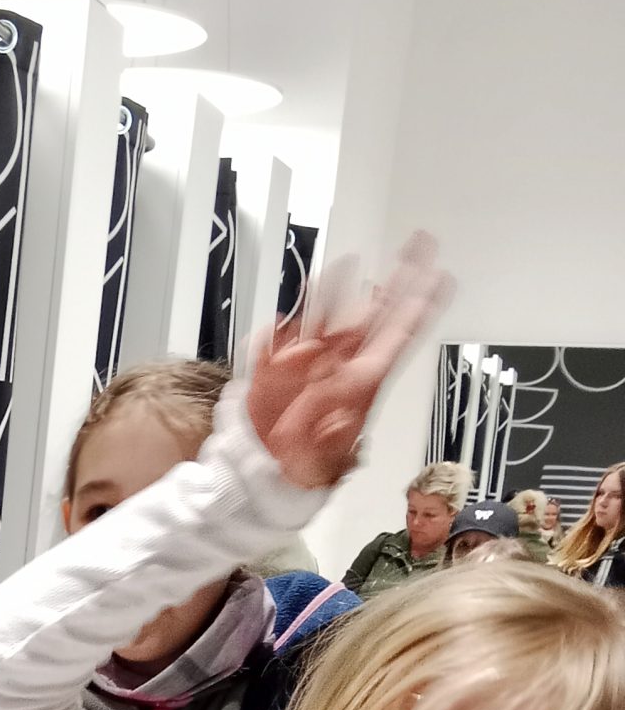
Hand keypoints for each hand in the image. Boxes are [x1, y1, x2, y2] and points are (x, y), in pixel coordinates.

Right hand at [245, 233, 452, 490]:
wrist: (266, 466)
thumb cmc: (305, 464)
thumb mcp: (323, 461)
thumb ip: (333, 438)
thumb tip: (338, 419)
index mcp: (363, 382)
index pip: (399, 337)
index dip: (421, 307)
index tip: (442, 278)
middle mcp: (342, 362)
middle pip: (377, 311)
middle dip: (401, 277)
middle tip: (421, 242)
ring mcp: (312, 358)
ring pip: (334, 309)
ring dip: (344, 285)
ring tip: (353, 261)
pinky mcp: (281, 360)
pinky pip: (289, 328)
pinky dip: (292, 314)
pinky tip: (298, 299)